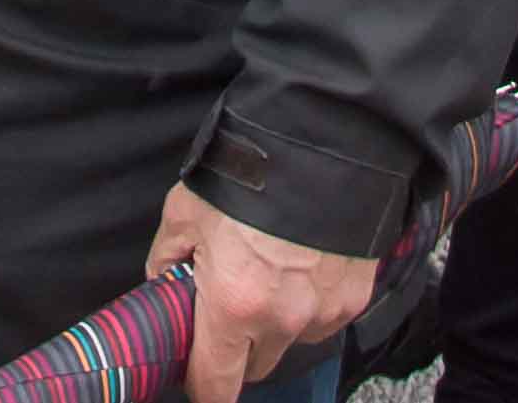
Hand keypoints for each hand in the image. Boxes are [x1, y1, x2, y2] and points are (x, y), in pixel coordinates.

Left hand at [145, 186, 377, 402]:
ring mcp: (323, 312)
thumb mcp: (187, 208)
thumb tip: (163, 281)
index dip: (202, 386)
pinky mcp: (354, 298)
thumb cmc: (254, 170)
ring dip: (279, 322)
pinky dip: (311, 301)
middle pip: (255, 367)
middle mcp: (282, 320)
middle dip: (239, 347)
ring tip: (273, 270)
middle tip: (230, 304)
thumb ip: (167, 256)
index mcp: (233, 305)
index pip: (215, 387)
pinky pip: (324, 317)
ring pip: (291, 341)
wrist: (327, 140)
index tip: (197, 374)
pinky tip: (305, 262)